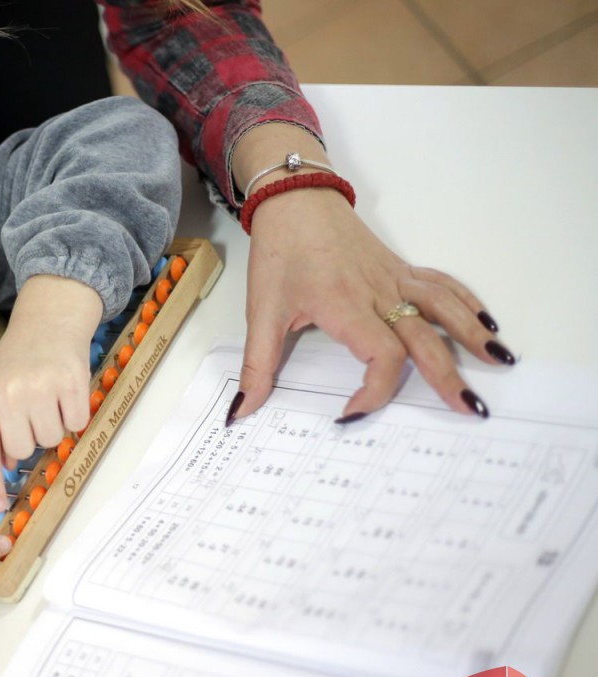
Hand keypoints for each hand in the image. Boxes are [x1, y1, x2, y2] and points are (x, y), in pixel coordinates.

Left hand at [0, 275, 101, 512]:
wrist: (47, 319)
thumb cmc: (18, 360)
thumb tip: (5, 465)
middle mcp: (8, 395)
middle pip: (24, 450)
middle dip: (32, 437)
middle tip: (33, 410)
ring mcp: (39, 388)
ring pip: (52, 440)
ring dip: (54, 424)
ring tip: (48, 397)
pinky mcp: (70, 382)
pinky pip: (76, 424)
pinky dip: (75, 414)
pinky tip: (66, 392)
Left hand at [234, 188, 514, 422]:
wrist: (292, 199)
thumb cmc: (279, 252)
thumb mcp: (260, 312)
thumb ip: (256, 366)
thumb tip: (241, 410)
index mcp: (345, 305)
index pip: (379, 355)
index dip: (374, 390)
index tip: (352, 412)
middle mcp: (377, 292)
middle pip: (423, 339)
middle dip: (449, 377)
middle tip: (470, 409)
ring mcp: (393, 278)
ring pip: (442, 308)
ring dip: (472, 336)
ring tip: (500, 362)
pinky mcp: (398, 268)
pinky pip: (439, 285)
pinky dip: (465, 302)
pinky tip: (485, 321)